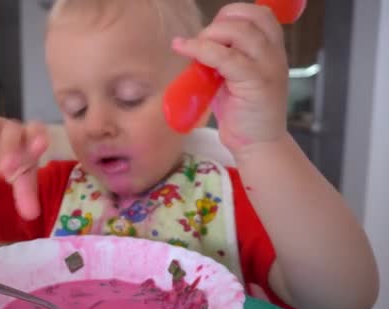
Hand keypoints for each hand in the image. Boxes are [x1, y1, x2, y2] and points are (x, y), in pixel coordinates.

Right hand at [0, 111, 47, 219]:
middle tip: (8, 170)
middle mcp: (6, 132)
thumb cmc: (0, 176)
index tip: (41, 146)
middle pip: (12, 130)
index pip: (34, 132)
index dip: (37, 137)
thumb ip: (25, 197)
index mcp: (25, 141)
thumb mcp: (15, 188)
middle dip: (11, 148)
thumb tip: (33, 215)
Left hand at [172, 3, 289, 155]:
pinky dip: (200, 49)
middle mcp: (274, 53)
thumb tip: (198, 41)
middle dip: (219, 22)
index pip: (259, 13)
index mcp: (272, 49)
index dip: (232, 14)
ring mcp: (268, 67)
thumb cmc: (243, 112)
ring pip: (238, 32)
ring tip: (194, 50)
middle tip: (202, 43)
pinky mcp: (256, 82)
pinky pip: (225, 57)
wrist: (257, 144)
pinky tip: (183, 49)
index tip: (212, 32)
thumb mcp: (234, 77)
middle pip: (250, 16)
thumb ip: (224, 57)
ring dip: (209, 35)